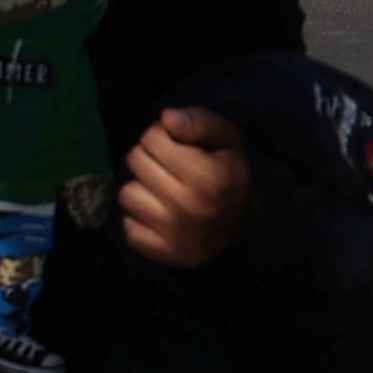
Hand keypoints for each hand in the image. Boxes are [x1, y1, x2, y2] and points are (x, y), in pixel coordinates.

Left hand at [117, 105, 253, 267]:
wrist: (245, 225)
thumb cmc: (230, 173)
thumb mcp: (227, 139)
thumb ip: (199, 121)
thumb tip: (167, 117)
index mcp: (210, 178)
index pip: (152, 137)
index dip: (162, 135)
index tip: (178, 146)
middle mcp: (191, 208)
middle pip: (136, 161)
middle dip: (149, 157)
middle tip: (168, 167)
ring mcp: (176, 235)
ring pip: (127, 195)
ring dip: (141, 189)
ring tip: (163, 191)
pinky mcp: (165, 255)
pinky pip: (128, 229)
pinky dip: (139, 220)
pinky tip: (159, 215)